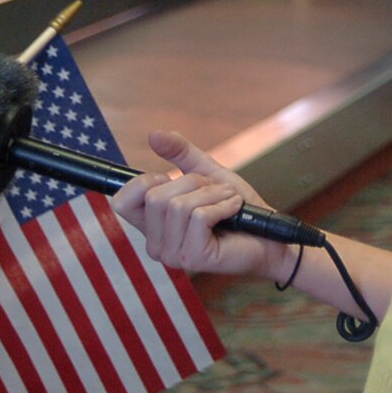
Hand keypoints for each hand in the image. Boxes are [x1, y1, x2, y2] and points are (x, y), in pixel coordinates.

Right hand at [110, 130, 285, 279]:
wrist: (270, 236)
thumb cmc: (238, 210)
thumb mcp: (206, 174)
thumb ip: (180, 155)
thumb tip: (154, 134)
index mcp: (152, 227)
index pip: (122, 201)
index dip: (144, 181)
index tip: (173, 179)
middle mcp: (156, 245)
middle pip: (155, 196)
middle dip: (192, 183)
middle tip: (215, 192)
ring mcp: (173, 255)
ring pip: (177, 205)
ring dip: (210, 194)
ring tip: (227, 201)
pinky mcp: (195, 258)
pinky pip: (199, 216)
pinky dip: (222, 204)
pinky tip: (234, 210)